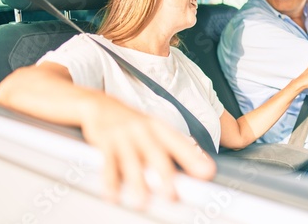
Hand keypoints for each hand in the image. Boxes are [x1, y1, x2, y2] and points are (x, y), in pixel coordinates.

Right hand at [80, 98, 215, 208]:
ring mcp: (123, 134)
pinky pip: (107, 163)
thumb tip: (196, 173)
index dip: (193, 158)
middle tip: (171, 196)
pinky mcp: (104, 140)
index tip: (207, 172)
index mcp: (159, 128)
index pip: (179, 144)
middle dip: (165, 176)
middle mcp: (143, 130)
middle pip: (156, 154)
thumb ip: (173, 150)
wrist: (100, 105)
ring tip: (141, 202)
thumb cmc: (133, 123)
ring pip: (131, 161)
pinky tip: (113, 194)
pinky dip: (110, 180)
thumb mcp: (154, 130)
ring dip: (137, 182)